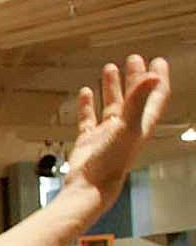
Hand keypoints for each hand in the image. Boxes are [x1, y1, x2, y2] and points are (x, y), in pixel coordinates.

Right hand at [65, 56, 168, 205]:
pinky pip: (89, 118)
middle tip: (134, 59)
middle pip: (134, 98)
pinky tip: (86, 93)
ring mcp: (107, 134)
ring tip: (109, 68)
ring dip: (112, 88)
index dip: (158, 79)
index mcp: (141, 124)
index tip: (157, 61)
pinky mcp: (89, 140)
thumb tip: (153, 76)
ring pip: (112, 106)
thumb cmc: (112, 162)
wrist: (90, 186)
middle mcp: (127, 128)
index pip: (155, 97)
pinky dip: (88, 105)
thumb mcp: (127, 127)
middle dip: (135, 78)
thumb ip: (138, 101)